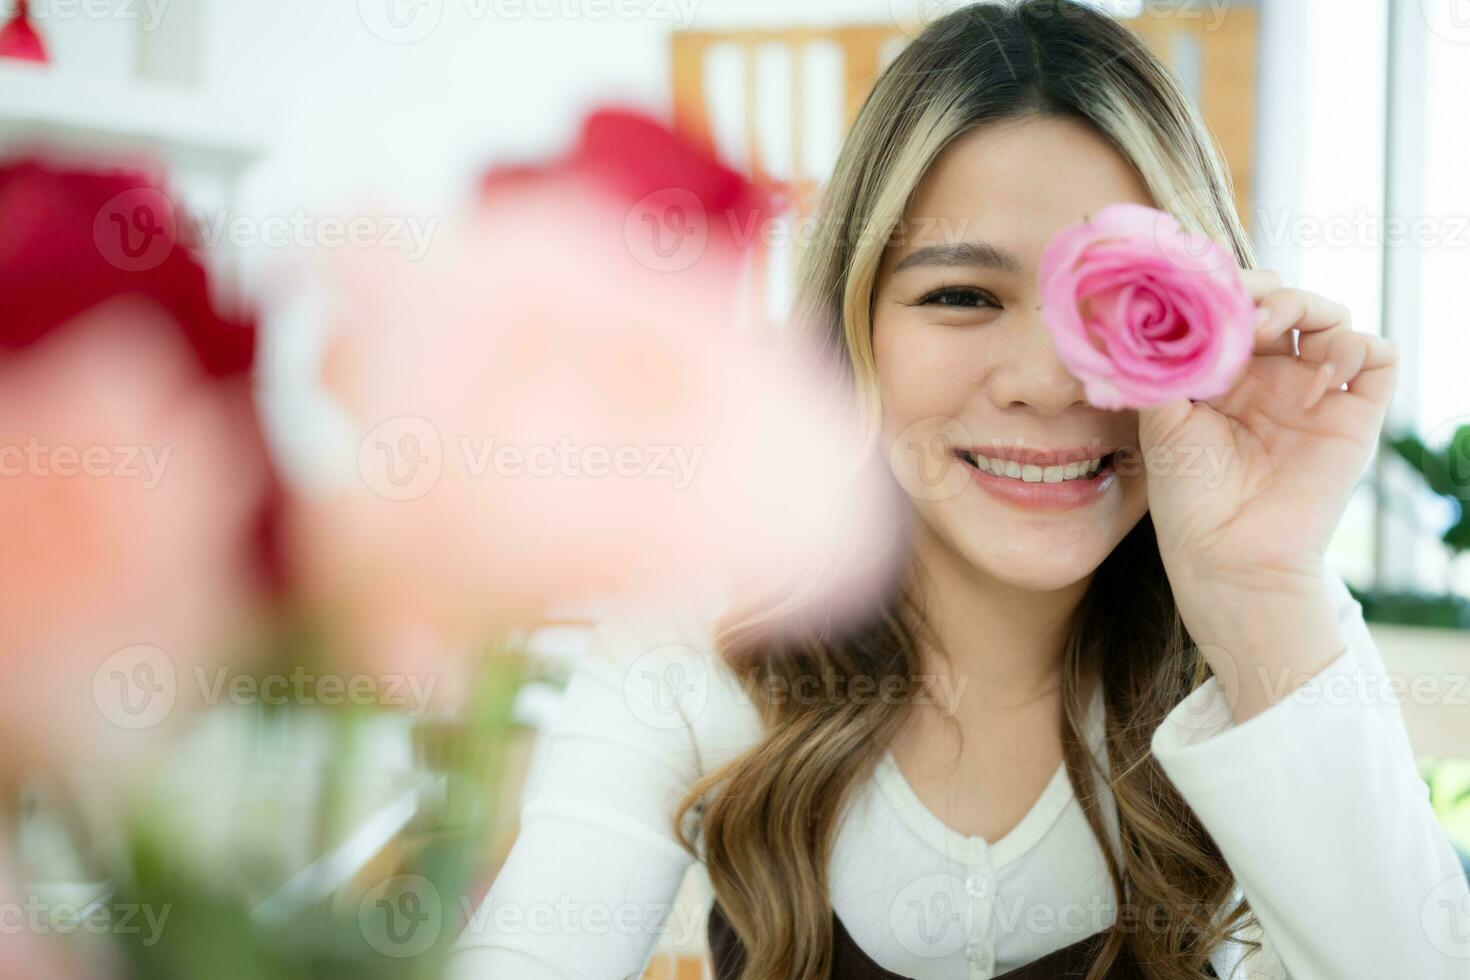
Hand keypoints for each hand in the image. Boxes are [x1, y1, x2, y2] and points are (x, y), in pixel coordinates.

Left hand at [1137, 270, 1396, 716]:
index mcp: (1222, 376)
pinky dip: (1359, 341)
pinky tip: (1322, 358)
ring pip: (1330, 318)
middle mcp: (1269, 379)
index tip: (1206, 290)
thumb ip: (1161, 362)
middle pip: (1284, 302)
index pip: (1235, 308)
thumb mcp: (1161, 419)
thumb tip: (1150, 307)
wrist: (1229, 557)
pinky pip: (1376, 357)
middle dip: (1265, 291)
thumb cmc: (1188, 497)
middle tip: (1242, 311)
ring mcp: (1313, 394)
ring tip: (1273, 326)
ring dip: (1307, 304)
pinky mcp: (1354, 416)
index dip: (1226, 289)